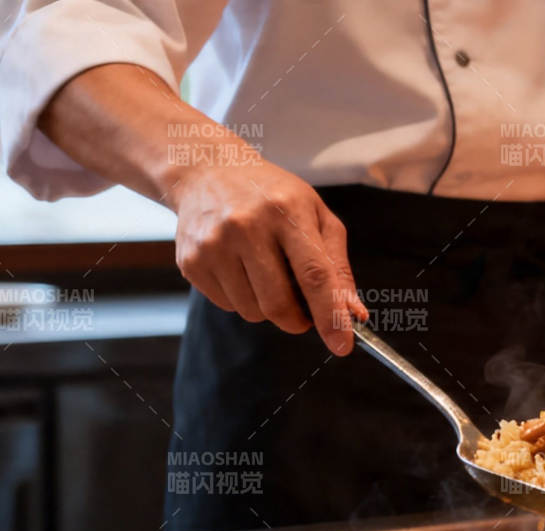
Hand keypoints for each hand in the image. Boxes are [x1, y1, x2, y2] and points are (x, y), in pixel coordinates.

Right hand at [169, 160, 366, 354]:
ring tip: (265, 272)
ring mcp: (213, 244)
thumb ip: (337, 267)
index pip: (314, 275)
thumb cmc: (272, 196)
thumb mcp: (315, 215)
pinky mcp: (191, 260)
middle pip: (279, 304)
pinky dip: (242, 298)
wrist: (207, 171)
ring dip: (268, 307)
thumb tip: (353, 314)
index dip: (330, 315)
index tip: (342, 345)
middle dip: (298, 319)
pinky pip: (228, 306)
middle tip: (302, 310)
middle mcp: (246, 226)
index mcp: (287, 211)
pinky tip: (239, 267)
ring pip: (252, 311)